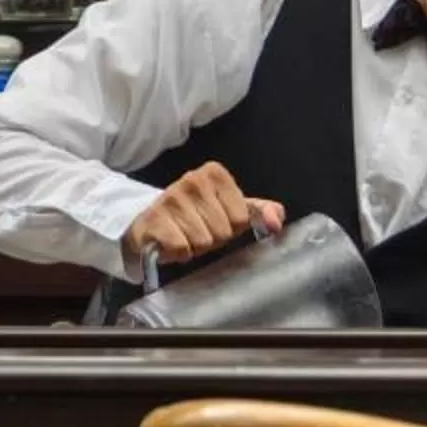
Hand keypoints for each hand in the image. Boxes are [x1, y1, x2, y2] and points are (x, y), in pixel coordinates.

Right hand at [121, 163, 284, 266]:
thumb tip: (277, 219)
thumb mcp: (228, 209)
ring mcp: (170, 198)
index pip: (242, 218)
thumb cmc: (193, 216)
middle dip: (212, 238)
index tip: (214, 221)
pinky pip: (182, 248)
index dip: (230, 227)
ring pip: (203, 242)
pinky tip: (170, 243)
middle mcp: (192, 180)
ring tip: (183, 235)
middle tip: (197, 231)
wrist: (148, 223)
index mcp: (214, 173)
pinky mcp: (154, 219)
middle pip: (223, 232)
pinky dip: (178, 253)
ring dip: (194, 247)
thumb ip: (258, 211)